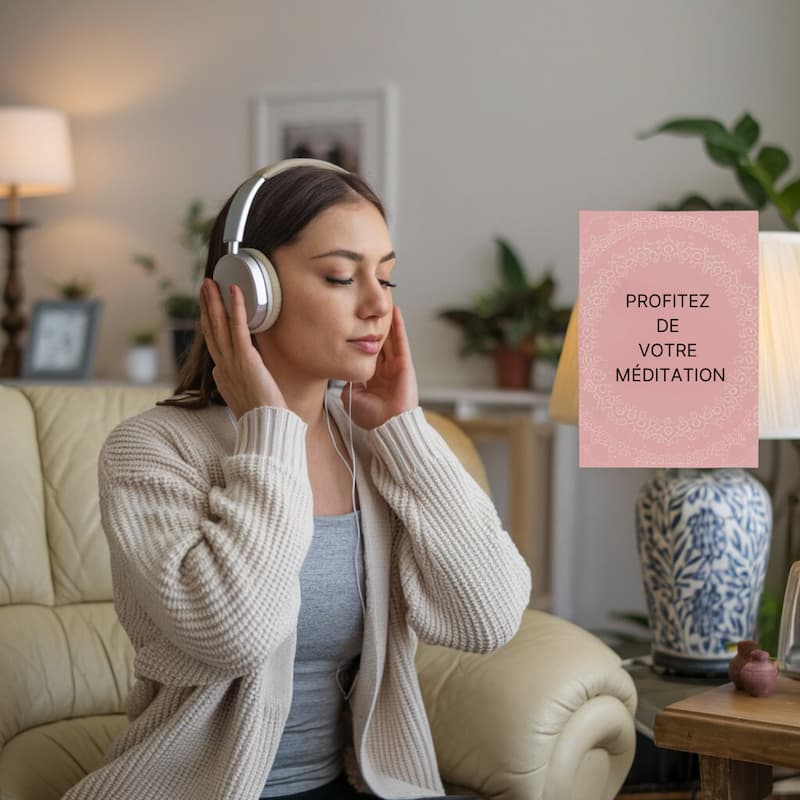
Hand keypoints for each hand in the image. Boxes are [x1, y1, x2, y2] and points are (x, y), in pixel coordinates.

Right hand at [199, 278, 287, 419]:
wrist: (265, 426)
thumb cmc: (261, 416)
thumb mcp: (242, 398)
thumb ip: (234, 383)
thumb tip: (227, 374)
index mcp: (222, 375)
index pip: (212, 343)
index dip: (208, 323)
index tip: (206, 308)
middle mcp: (222, 366)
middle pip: (210, 329)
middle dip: (206, 306)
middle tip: (204, 286)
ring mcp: (231, 361)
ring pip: (219, 325)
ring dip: (214, 301)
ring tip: (211, 282)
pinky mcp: (245, 358)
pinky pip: (238, 327)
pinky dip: (236, 307)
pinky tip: (234, 291)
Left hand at [341, 305, 418, 429]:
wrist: (388, 426)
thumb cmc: (371, 418)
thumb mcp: (351, 397)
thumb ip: (347, 381)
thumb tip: (342, 370)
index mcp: (372, 377)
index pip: (365, 352)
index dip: (359, 338)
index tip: (349, 324)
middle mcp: (384, 369)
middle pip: (377, 341)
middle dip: (372, 325)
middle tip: (366, 307)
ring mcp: (395, 365)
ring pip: (389, 338)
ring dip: (385, 321)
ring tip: (382, 302)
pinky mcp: (405, 364)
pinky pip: (401, 341)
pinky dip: (398, 326)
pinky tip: (395, 311)